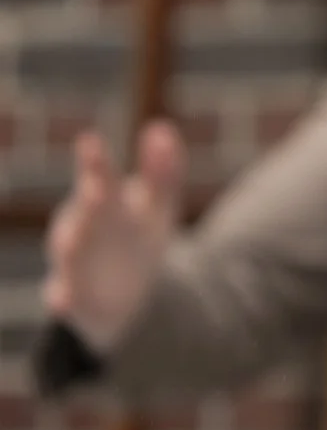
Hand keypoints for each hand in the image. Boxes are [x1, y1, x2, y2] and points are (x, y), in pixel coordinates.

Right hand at [43, 122, 183, 351]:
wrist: (123, 297)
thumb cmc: (135, 240)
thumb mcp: (157, 206)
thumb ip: (162, 171)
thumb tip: (162, 127)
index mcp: (104, 205)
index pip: (101, 179)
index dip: (97, 163)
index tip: (90, 140)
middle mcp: (84, 232)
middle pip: (85, 215)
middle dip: (89, 202)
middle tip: (95, 188)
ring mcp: (76, 266)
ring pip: (68, 257)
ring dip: (70, 249)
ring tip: (70, 241)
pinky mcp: (78, 303)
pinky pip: (66, 301)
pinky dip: (62, 299)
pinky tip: (61, 301)